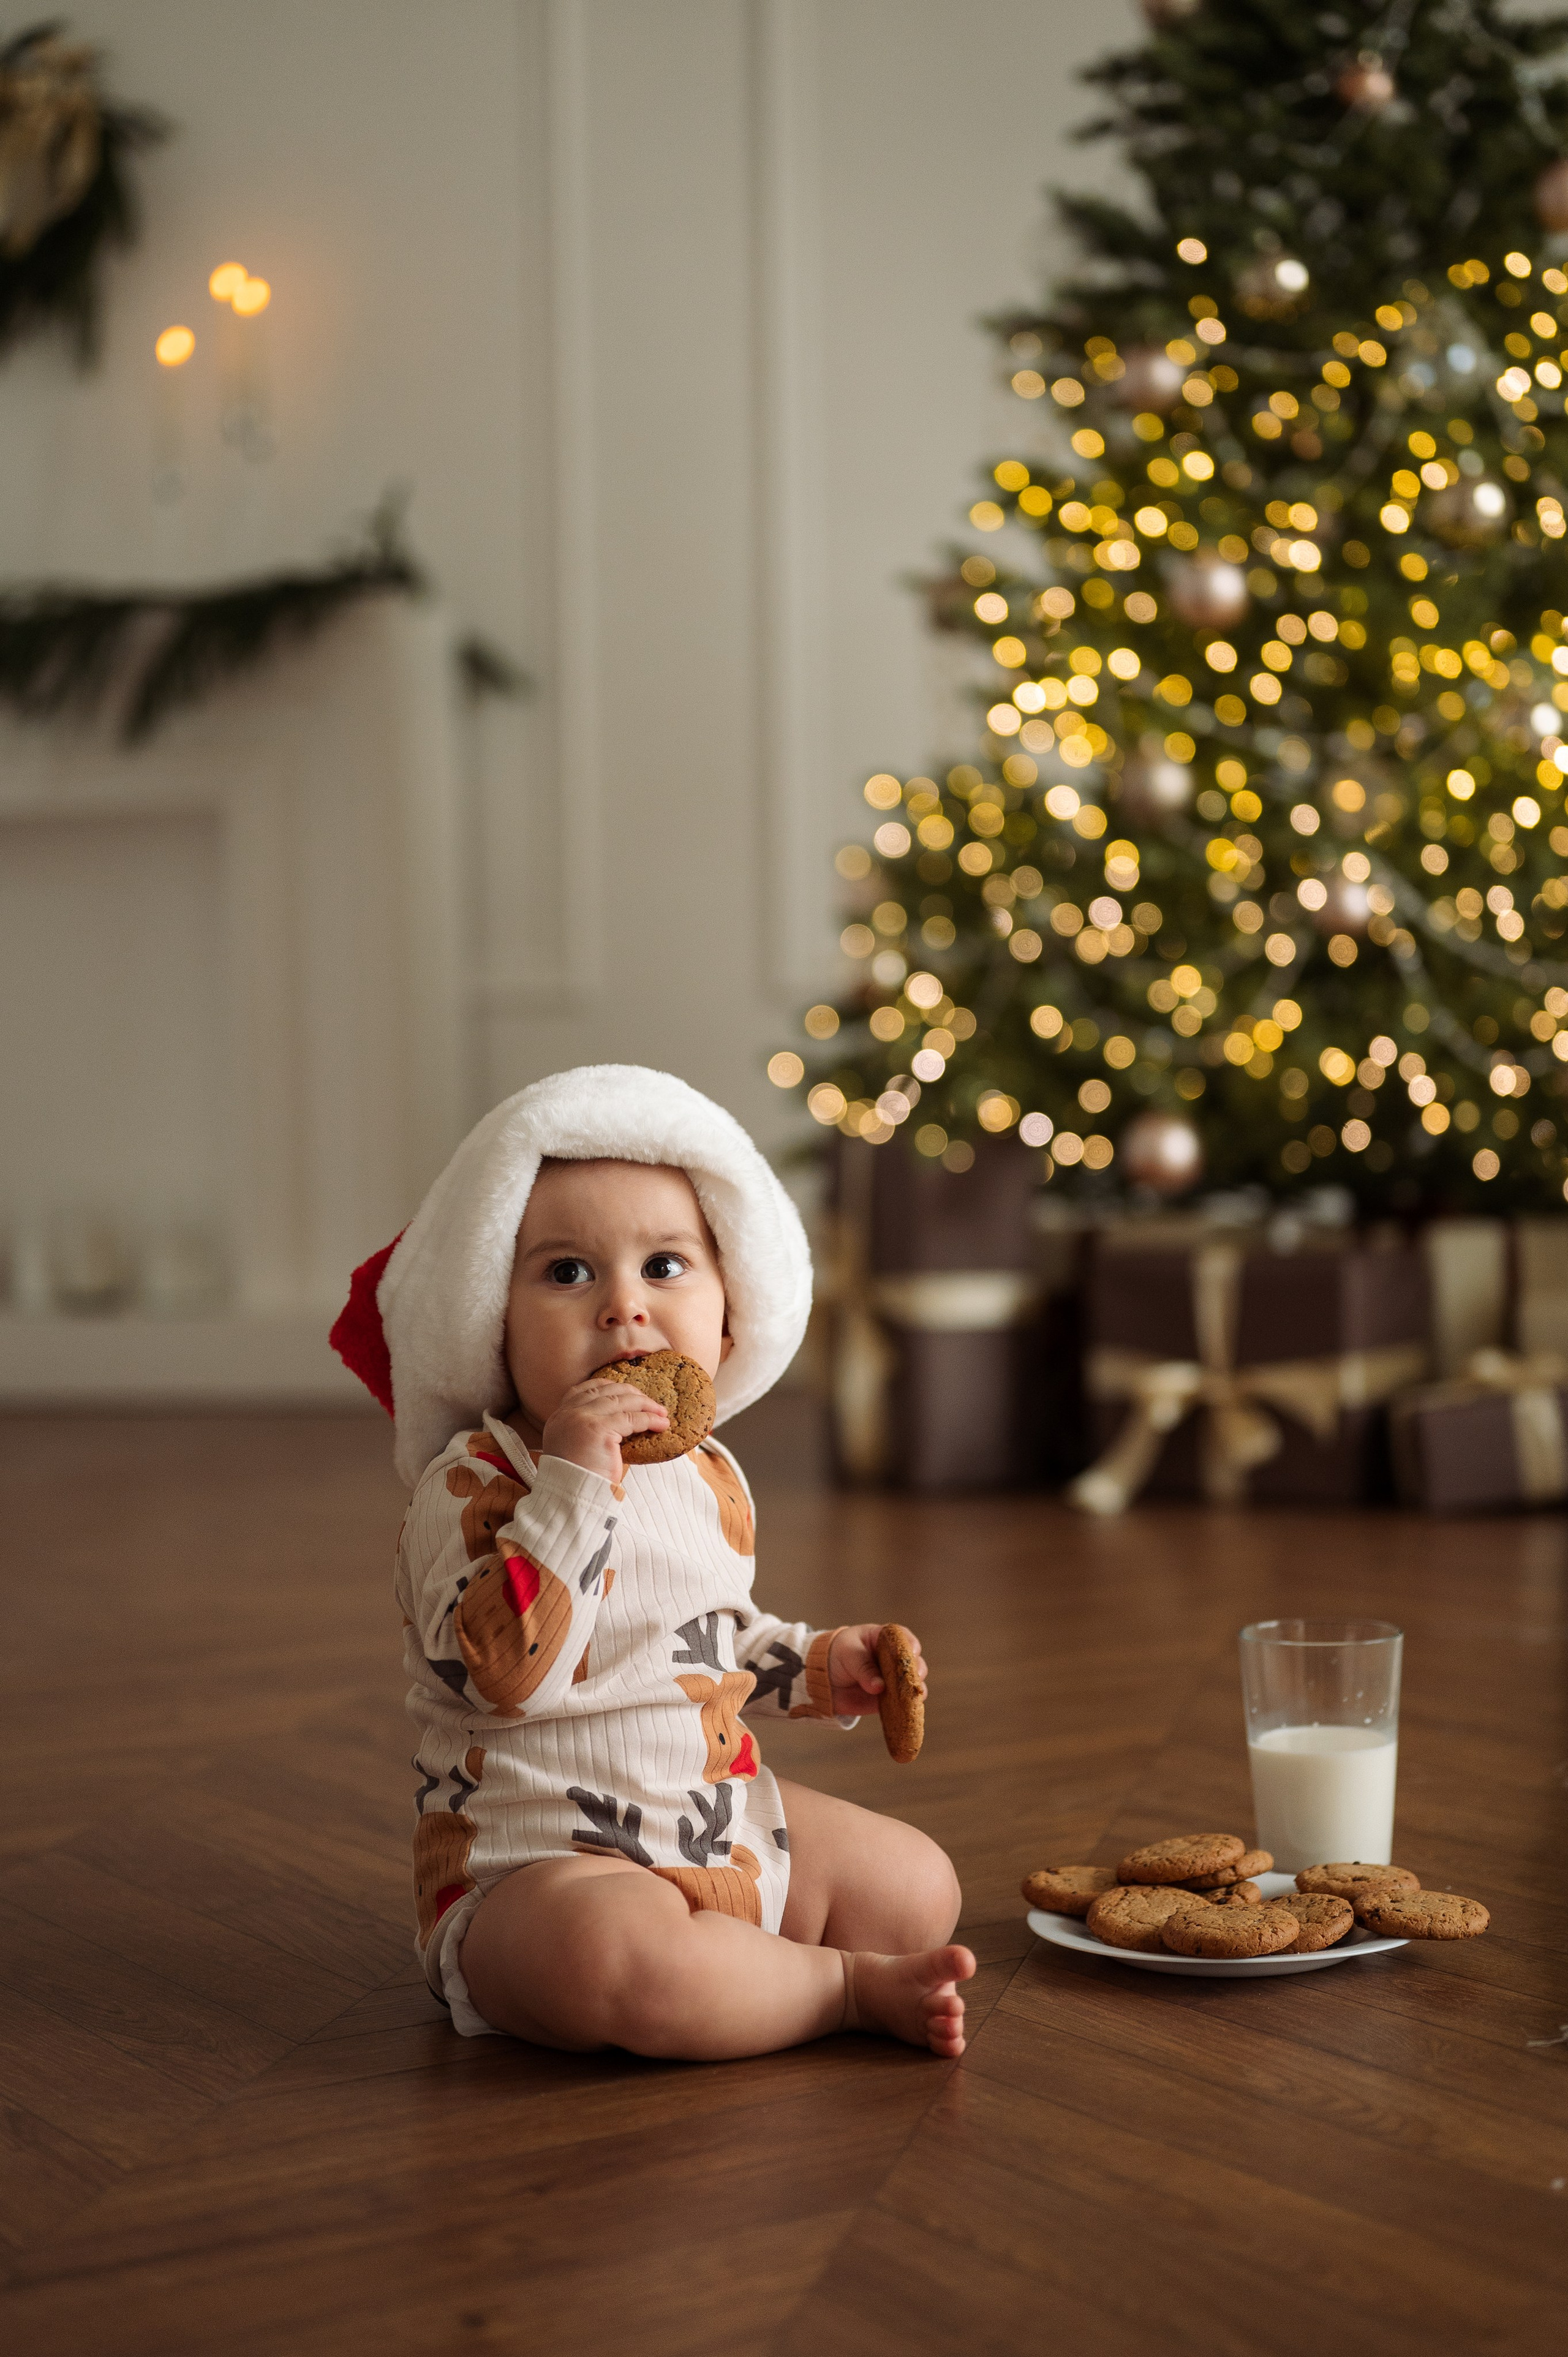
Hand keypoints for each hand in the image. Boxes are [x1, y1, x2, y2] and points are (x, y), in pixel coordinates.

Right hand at [541, 1376, 667, 1481]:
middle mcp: (568, 1414)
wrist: (571, 1498)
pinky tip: (661, 1423)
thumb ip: (587, 1431)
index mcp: (559, 1417)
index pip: (583, 1389)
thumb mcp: (576, 1448)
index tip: (625, 1390)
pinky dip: (650, 1419)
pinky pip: (632, 1418)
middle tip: (649, 1401)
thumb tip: (619, 1422)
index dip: (607, 1386)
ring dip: (646, 1404)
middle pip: (604, 1390)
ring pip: (621, 1401)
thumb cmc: (578, 1481)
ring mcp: (582, 1419)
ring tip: (661, 1412)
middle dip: (630, 1393)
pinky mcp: (599, 1430)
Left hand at [825, 1622, 927, 1717]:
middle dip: (917, 1668)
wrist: (821, 1680)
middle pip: (913, 1660)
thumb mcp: (847, 1654)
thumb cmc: (835, 1656)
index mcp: (882, 1639)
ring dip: (915, 1687)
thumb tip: (879, 1687)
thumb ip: (863, 1668)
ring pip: (912, 1682)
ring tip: (913, 1694)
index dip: (910, 1644)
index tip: (912, 1652)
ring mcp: (891, 1678)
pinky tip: (909, 1708)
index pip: (902, 1637)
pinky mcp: (887, 1697)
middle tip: (914, 1676)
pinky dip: (908, 1705)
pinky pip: (903, 1701)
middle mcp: (891, 1657)